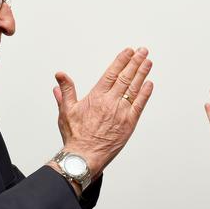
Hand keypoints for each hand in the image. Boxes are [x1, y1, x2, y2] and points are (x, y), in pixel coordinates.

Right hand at [52, 48, 153, 177]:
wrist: (83, 157)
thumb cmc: (75, 136)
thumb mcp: (66, 111)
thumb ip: (66, 91)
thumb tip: (60, 77)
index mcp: (96, 97)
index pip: (112, 73)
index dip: (121, 60)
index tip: (129, 51)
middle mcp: (110, 102)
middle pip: (125, 77)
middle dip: (135, 62)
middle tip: (142, 51)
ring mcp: (121, 112)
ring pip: (134, 89)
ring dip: (142, 74)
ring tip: (148, 62)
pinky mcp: (129, 124)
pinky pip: (139, 105)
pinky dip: (145, 94)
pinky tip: (149, 84)